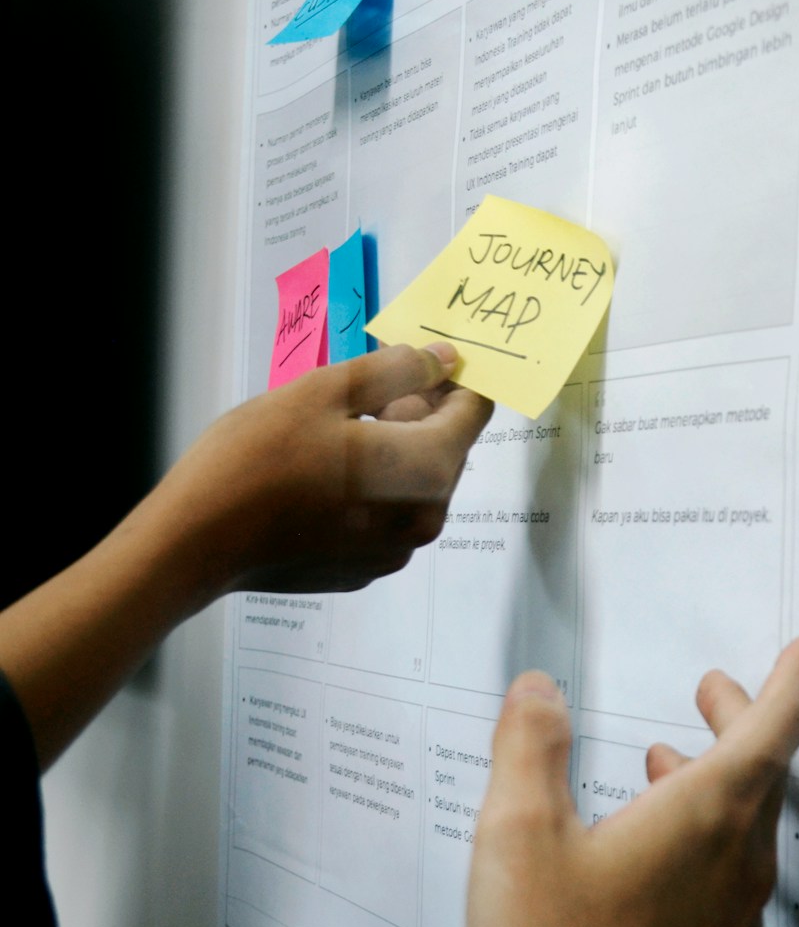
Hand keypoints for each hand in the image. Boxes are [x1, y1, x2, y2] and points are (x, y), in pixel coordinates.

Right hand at [158, 342, 492, 595]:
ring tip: (333, 432)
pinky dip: (372, 486)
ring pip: (417, 481)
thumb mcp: (325, 391)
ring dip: (393, 448)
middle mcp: (425, 517)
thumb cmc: (256, 460)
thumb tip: (443, 359)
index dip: (452, 378)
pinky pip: (389, 513)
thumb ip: (396, 370)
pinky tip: (323, 474)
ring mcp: (396, 550)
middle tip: (358, 393)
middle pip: (448, 448)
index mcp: (426, 469)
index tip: (419, 361)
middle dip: (418, 412)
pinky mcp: (366, 567)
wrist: (196, 541)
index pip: (474, 411)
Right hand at [467, 636, 798, 926]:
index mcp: (706, 816)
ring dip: (717, 780)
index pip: (773, 727)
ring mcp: (733, 918)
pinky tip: (657, 854)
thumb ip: (529, 749)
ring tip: (666, 762)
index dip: (792, 680)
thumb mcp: (519, 838)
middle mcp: (737, 863)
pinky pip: (730, 878)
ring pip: (746, 827)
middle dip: (742, 720)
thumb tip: (540, 691)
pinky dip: (706, 839)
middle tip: (715, 691)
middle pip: (762, 773)